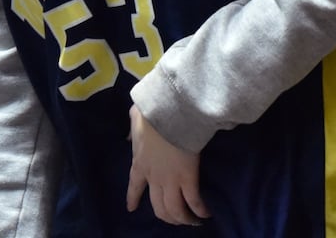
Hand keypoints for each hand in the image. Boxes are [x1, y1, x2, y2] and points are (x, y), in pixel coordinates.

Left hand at [128, 105, 209, 225]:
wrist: (170, 112)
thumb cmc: (154, 112)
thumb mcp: (136, 119)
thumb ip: (133, 130)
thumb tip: (130, 136)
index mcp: (139, 163)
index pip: (134, 186)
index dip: (133, 198)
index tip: (132, 209)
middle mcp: (153, 177)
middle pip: (157, 206)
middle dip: (166, 216)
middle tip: (174, 219)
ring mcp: (170, 179)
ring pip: (174, 209)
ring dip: (183, 218)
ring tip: (192, 222)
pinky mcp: (188, 177)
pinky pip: (193, 200)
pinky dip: (199, 209)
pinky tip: (205, 213)